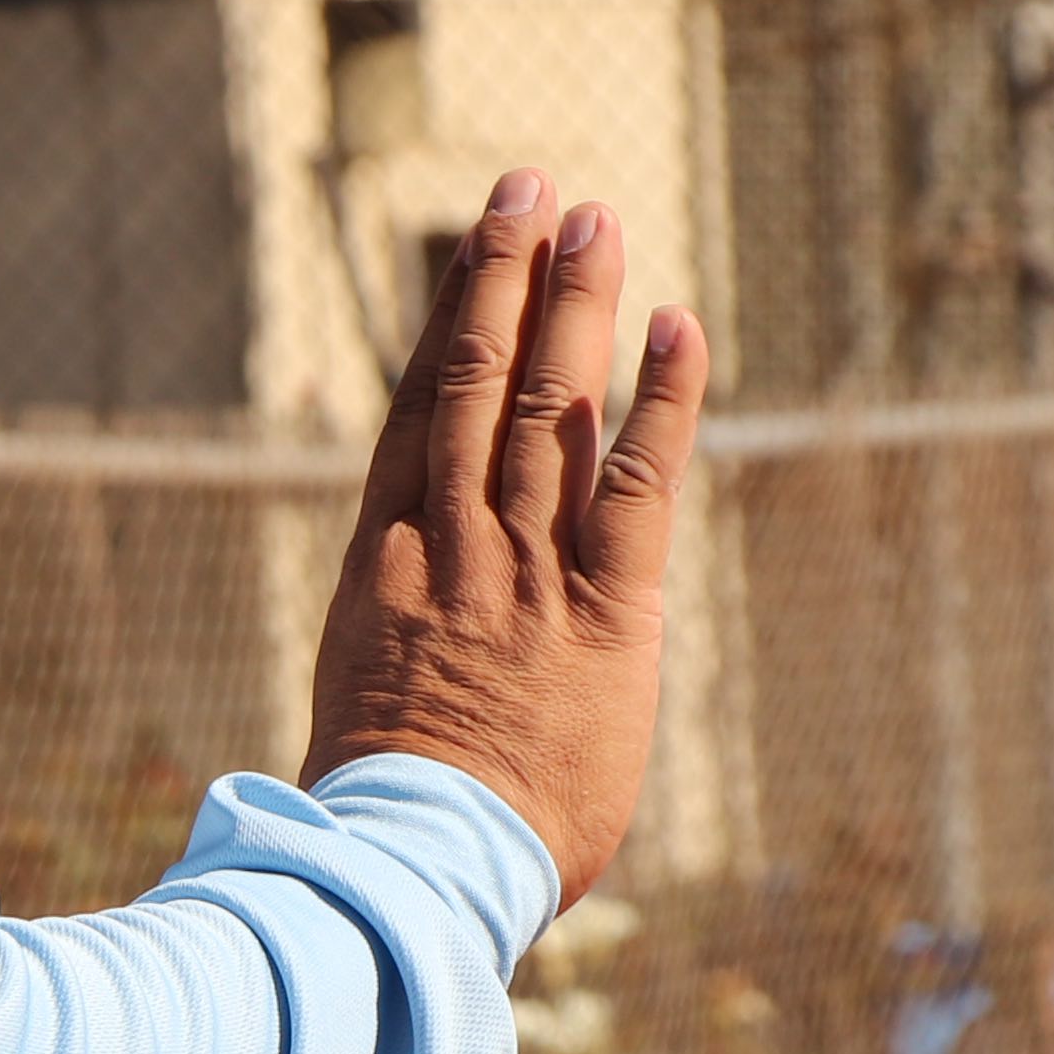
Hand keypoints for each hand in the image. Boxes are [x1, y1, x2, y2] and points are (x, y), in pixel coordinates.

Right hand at [301, 169, 709, 902]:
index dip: (452, 318)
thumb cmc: (386, 822)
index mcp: (388, 561)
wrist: (411, 866)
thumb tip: (425, 653)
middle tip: (537, 188)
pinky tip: (678, 326)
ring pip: (549, 407)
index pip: (421, 410)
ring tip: (596, 217)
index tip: (474, 249)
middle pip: (481, 381)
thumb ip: (412, 649)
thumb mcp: (375, 712)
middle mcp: (452, 542)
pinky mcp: (604, 612)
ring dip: (575, 305)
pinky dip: (660, 401)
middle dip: (508, 275)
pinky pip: (636, 484)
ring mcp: (525, 570)